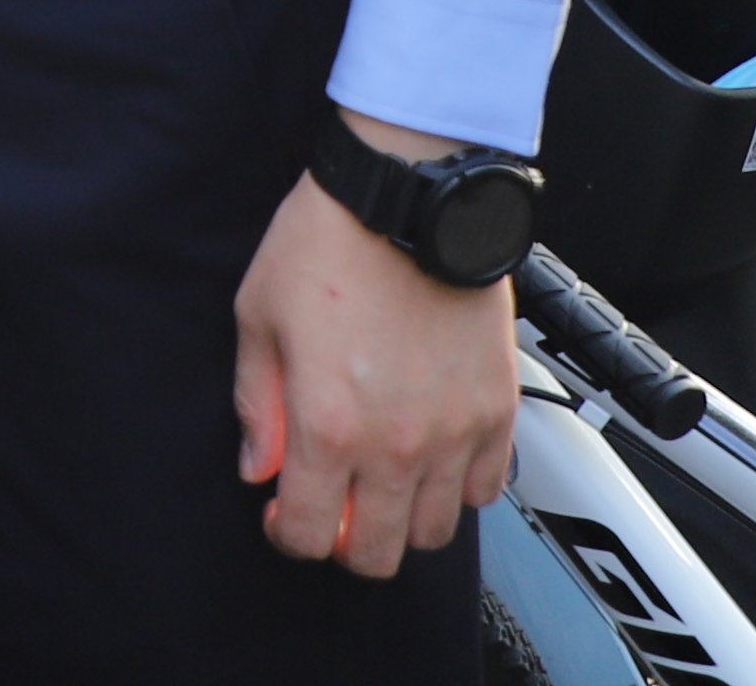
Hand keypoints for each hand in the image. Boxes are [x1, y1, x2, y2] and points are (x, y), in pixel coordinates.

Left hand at [232, 117, 516, 581]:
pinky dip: (460, 489)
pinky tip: (432, 457)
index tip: (283, 512)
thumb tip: (257, 466)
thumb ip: (258, 404)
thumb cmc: (327, 245)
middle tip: (333, 505)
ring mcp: (455, 433)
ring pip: (435, 532)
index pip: (310, 535)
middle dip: (346, 542)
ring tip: (382, 481)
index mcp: (327, 426)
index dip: (289, 535)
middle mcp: (396, 445)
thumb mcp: (258, 318)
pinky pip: (487, 489)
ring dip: (403, 520)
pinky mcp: (498, 412)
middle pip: (378, 554)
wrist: (406, 200)